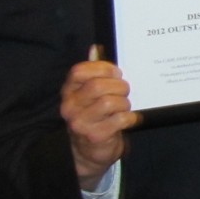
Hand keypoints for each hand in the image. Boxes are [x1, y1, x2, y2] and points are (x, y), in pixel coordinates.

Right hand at [60, 50, 136, 188]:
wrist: (90, 151)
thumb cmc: (96, 115)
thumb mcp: (91, 94)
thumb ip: (94, 72)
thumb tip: (95, 48)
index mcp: (69, 91)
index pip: (79, 71)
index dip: (102, 68)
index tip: (116, 73)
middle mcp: (70, 106)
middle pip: (97, 86)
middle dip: (118, 86)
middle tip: (125, 91)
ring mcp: (80, 122)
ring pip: (109, 102)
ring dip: (124, 102)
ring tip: (125, 106)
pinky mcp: (94, 136)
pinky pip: (119, 119)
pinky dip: (130, 117)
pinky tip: (129, 119)